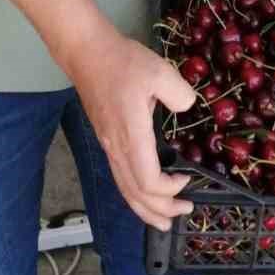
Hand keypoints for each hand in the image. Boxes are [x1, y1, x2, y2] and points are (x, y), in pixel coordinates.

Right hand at [66, 21, 197, 230]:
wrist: (87, 53)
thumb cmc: (123, 62)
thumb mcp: (159, 71)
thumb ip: (179, 93)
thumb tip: (187, 107)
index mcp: (132, 136)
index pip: (147, 181)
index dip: (168, 190)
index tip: (187, 179)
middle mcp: (117, 148)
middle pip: (135, 194)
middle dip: (160, 210)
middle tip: (184, 212)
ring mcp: (109, 146)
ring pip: (124, 190)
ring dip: (145, 209)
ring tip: (164, 221)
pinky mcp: (106, 141)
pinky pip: (120, 178)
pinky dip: (134, 195)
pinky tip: (144, 194)